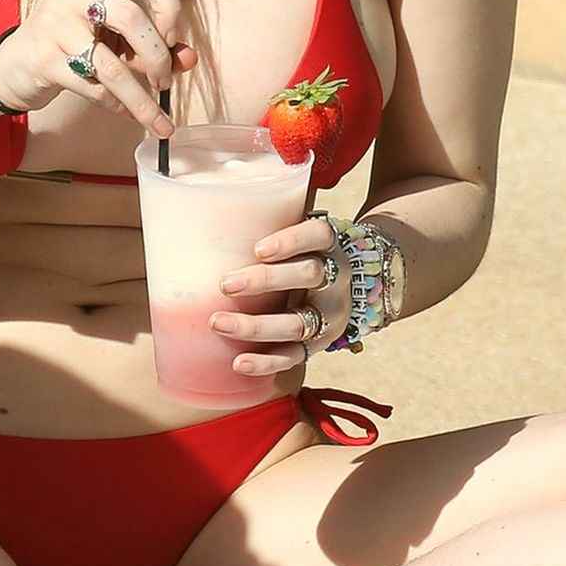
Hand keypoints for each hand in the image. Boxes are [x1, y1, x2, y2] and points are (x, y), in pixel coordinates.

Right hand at [0, 0, 198, 133]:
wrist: (15, 64)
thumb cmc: (73, 43)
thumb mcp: (115, 36)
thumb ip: (153, 44)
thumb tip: (189, 58)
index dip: (168, 6)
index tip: (173, 36)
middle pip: (131, 17)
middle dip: (157, 56)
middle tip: (165, 79)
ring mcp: (55, 25)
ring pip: (111, 64)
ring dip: (141, 97)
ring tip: (156, 117)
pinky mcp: (44, 59)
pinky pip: (93, 86)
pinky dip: (117, 104)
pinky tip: (127, 112)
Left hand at [212, 214, 350, 379]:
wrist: (357, 286)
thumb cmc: (306, 252)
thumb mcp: (302, 233)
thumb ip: (271, 221)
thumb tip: (208, 203)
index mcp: (331, 244)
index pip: (317, 235)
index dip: (290, 241)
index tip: (258, 249)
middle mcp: (336, 279)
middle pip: (308, 276)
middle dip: (265, 281)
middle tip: (225, 284)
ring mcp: (330, 315)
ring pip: (298, 323)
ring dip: (256, 326)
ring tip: (218, 323)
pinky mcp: (319, 343)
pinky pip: (295, 356)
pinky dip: (267, 362)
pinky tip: (239, 362)